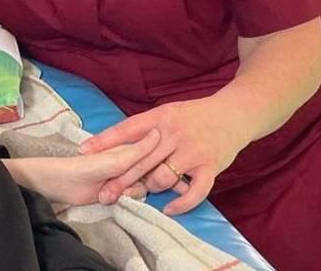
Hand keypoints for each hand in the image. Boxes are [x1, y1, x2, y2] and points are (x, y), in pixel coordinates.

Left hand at [7, 129, 158, 206]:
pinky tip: (120, 200)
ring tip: (116, 194)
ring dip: (135, 192)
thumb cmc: (89, 166)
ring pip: (144, 185)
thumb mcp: (117, 159)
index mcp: (129, 146)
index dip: (158, 160)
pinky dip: (131, 199)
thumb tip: (158, 133)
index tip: (156, 168)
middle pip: (151, 171)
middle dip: (144, 182)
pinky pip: (134, 196)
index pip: (153, 152)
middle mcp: (128, 160)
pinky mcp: (118, 191)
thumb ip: (139, 150)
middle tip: (126, 187)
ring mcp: (124, 176)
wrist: (64, 185)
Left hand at [77, 97, 251, 214]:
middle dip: (120, 179)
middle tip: (104, 194)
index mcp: (162, 117)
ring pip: (162, 177)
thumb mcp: (168, 112)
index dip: (105, 141)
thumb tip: (115, 142)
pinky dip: (180, 204)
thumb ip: (145, 127)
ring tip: (141, 193)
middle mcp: (175, 134)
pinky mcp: (211, 168)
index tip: (85, 151)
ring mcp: (194, 152)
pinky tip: (167, 208)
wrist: (235, 113)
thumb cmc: (195, 115)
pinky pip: (194, 192)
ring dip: (149, 188)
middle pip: (141, 160)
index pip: (127, 129)